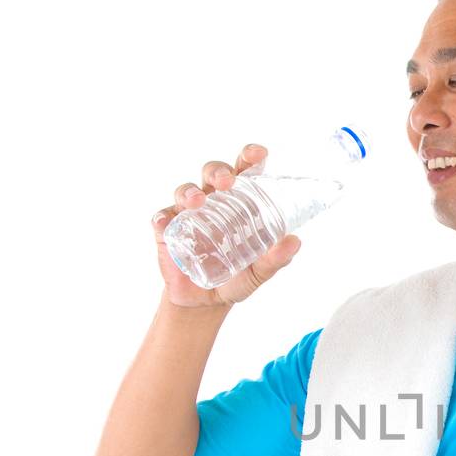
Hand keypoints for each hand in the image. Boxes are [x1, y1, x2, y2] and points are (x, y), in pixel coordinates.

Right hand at [151, 143, 301, 307]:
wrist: (206, 302)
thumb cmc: (236, 278)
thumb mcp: (259, 272)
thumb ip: (275, 259)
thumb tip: (295, 242)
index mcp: (239, 203)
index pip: (244, 172)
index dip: (249, 157)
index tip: (257, 153)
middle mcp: (213, 201)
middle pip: (213, 173)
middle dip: (218, 171)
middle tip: (226, 182)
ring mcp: (187, 214)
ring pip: (185, 190)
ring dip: (189, 191)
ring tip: (196, 201)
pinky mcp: (168, 230)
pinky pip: (161, 217)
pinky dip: (162, 217)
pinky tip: (165, 222)